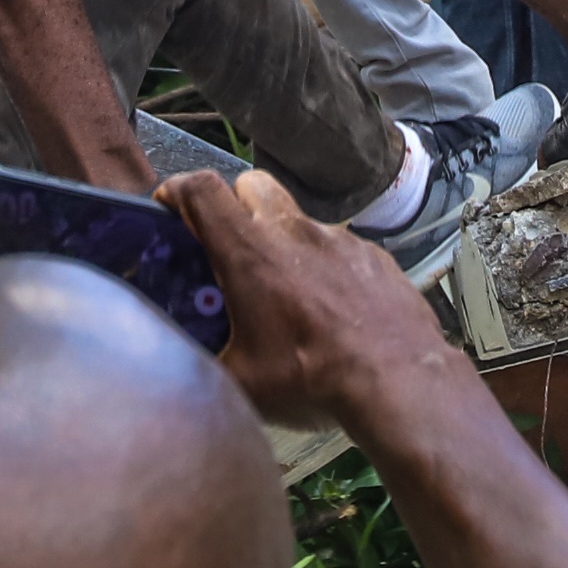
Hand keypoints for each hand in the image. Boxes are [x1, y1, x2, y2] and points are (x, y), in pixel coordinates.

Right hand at [165, 166, 453, 432]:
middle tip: (229, 245)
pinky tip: (331, 306)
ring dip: (282, 240)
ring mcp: (340, 239)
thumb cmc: (312, 378)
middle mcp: (293, 231)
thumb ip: (206, 363)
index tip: (170, 207)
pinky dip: (324, 265)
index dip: (179, 190)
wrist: (398, 380)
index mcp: (249, 252)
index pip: (202, 190)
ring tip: (285, 289)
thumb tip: (185, 364)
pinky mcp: (374, 255)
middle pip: (251, 184)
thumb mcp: (242, 383)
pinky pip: (338, 246)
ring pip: (297, 218)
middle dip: (234, 204)